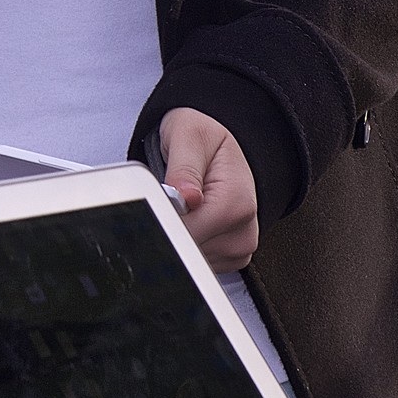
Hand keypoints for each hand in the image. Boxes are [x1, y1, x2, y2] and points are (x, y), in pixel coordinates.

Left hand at [157, 108, 258, 271]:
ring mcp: (240, 248)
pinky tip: (190, 218)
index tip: (153, 205)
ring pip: (190, 258)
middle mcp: (244, 231)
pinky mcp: (231, 257)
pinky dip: (187, 242)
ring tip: (182, 205)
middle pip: (189, 250)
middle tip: (168, 197)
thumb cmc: (205, 139)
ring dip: (177, 234)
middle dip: (169, 227)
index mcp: (236, 203)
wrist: (220, 147)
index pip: (188, 233)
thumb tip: (184, 197)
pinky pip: (198, 261)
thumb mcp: (189, 136)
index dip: (163, 221)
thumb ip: (184, 169)